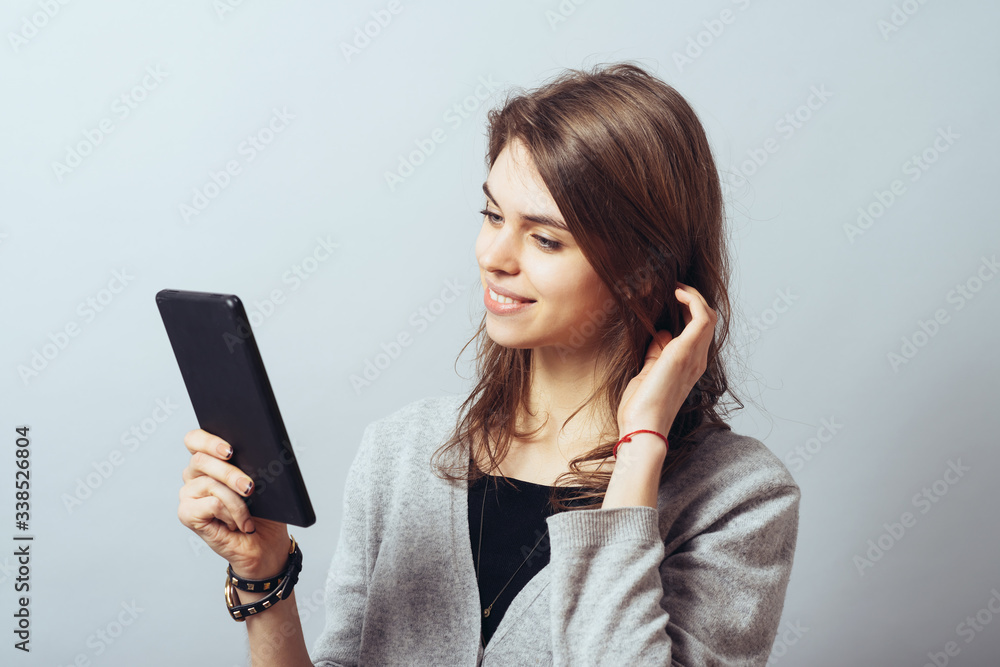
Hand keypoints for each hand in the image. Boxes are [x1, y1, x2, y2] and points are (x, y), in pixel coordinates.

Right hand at [177, 429, 290, 578]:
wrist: (265, 545)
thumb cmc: (264, 512)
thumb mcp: (263, 481)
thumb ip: (251, 464)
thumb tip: (256, 451)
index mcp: (210, 461)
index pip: (195, 439)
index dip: (208, 440)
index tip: (230, 450)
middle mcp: (194, 475)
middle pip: (201, 460)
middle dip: (230, 473)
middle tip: (249, 487)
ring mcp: (189, 495)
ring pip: (210, 483)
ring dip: (237, 500)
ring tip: (249, 516)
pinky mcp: (187, 514)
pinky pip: (211, 503)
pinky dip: (230, 514)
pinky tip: (237, 524)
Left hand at [616, 282, 717, 442]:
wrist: (642, 427)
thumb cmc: (641, 407)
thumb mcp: (648, 373)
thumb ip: (656, 354)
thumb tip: (662, 334)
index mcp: (689, 366)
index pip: (699, 331)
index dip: (688, 310)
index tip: (670, 297)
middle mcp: (697, 360)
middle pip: (708, 320)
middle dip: (693, 300)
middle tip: (673, 288)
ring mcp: (694, 356)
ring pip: (709, 315)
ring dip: (694, 296)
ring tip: (675, 287)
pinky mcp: (684, 352)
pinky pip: (701, 317)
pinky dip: (692, 299)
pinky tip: (676, 293)